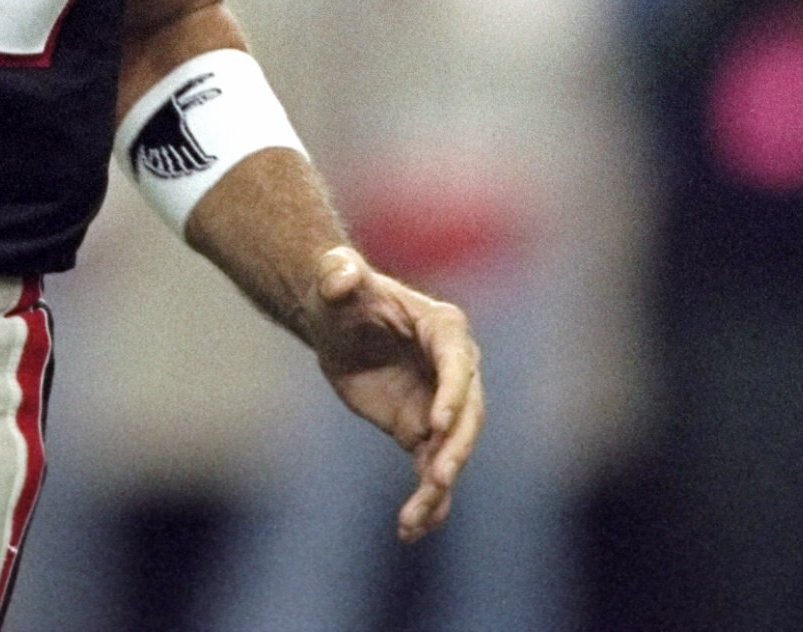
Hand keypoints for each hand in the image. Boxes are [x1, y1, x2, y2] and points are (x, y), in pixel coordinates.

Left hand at [304, 245, 484, 541]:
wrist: (335, 323)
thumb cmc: (340, 294)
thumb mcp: (335, 281)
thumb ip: (338, 275)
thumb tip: (340, 273)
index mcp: (442, 329)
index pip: (457, 363)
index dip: (452, 393)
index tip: (436, 424)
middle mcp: (453, 370)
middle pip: (467, 413)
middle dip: (455, 446)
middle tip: (437, 476)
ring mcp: (440, 404)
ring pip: (452, 449)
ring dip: (439, 484)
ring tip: (415, 518)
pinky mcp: (421, 432)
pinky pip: (431, 469)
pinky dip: (427, 501)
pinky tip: (411, 530)